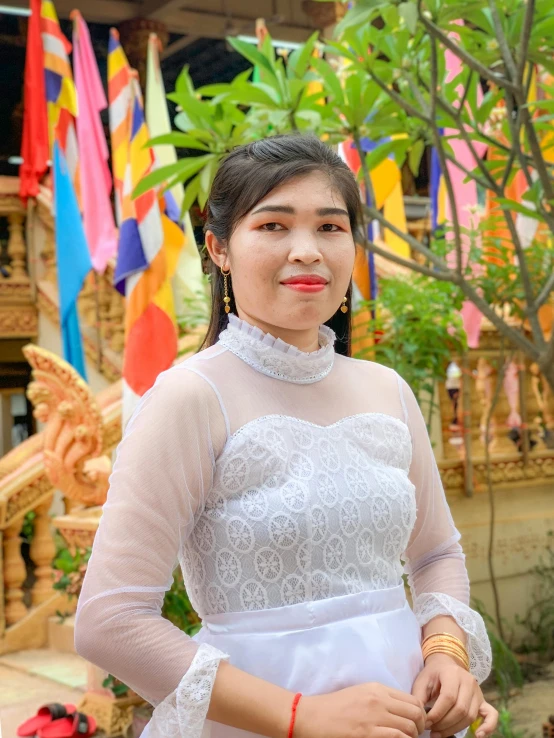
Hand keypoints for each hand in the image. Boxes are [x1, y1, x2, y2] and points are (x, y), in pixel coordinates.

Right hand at [295, 682, 425, 737]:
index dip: (420, 715)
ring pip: (409, 727)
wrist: (313, 716)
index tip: (416, 725)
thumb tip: (401, 711)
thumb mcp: (360, 694)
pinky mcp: (367, 732)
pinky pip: (397, 737)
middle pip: (415, 713)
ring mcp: (373, 716)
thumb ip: (380, 699)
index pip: (412, 700)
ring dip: (412, 737)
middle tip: (414, 736)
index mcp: (377, 688)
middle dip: (420, 727)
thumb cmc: (335, 707)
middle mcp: (378, 699)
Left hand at [411, 654, 497, 737]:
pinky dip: (488, 727)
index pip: (448, 697)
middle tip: (432, 731)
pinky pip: (491, 715)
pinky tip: (478, 736)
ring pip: (470, 716)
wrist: (445, 666)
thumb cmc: (432, 675)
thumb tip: (420, 718)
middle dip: (444, 724)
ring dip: (455, 728)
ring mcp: (478, 692)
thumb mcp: (422, 682)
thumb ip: (419, 698)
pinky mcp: (483, 701)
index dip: (437, 713)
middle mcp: (469, 681)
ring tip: (439, 734)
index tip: (426, 723)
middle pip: (460, 709)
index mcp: (452, 673)